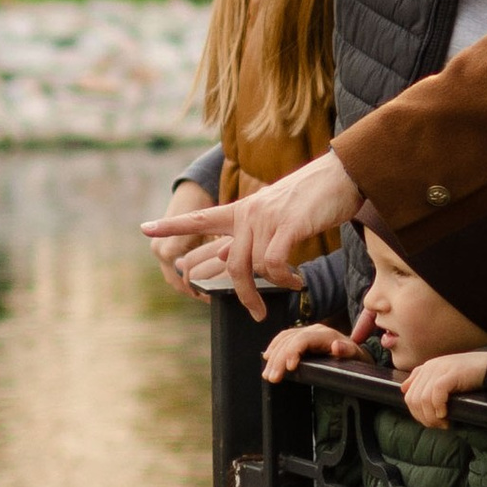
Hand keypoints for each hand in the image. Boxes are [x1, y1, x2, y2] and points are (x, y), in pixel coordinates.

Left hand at [143, 148, 356, 319]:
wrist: (342, 175)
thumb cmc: (310, 198)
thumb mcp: (273, 214)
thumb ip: (251, 235)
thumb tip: (230, 256)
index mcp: (242, 210)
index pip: (200, 218)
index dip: (171, 225)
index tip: (144, 229)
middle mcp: (248, 213)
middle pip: (227, 262)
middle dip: (234, 292)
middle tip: (253, 311)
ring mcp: (266, 219)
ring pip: (250, 267)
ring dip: (262, 290)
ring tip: (278, 296)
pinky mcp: (287, 225)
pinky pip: (274, 264)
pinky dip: (283, 279)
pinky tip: (296, 282)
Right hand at [261, 320, 361, 382]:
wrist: (358, 358)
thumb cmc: (357, 361)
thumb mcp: (358, 358)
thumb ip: (348, 351)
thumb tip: (336, 346)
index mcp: (327, 335)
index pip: (303, 339)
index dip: (293, 351)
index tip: (289, 368)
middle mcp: (315, 331)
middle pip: (290, 340)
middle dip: (278, 359)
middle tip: (272, 377)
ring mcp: (308, 333)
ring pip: (284, 340)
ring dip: (273, 356)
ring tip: (267, 374)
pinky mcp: (302, 338)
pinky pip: (284, 339)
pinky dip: (274, 348)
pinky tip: (268, 357)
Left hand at [402, 347, 486, 429]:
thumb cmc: (470, 374)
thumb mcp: (443, 376)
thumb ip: (423, 380)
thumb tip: (404, 389)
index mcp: (426, 368)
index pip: (409, 395)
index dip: (417, 414)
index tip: (432, 422)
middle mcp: (430, 367)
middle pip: (413, 399)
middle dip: (424, 417)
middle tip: (439, 425)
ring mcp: (440, 369)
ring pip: (423, 399)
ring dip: (431, 416)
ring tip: (443, 423)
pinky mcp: (451, 373)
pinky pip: (437, 393)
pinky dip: (439, 407)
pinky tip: (446, 414)